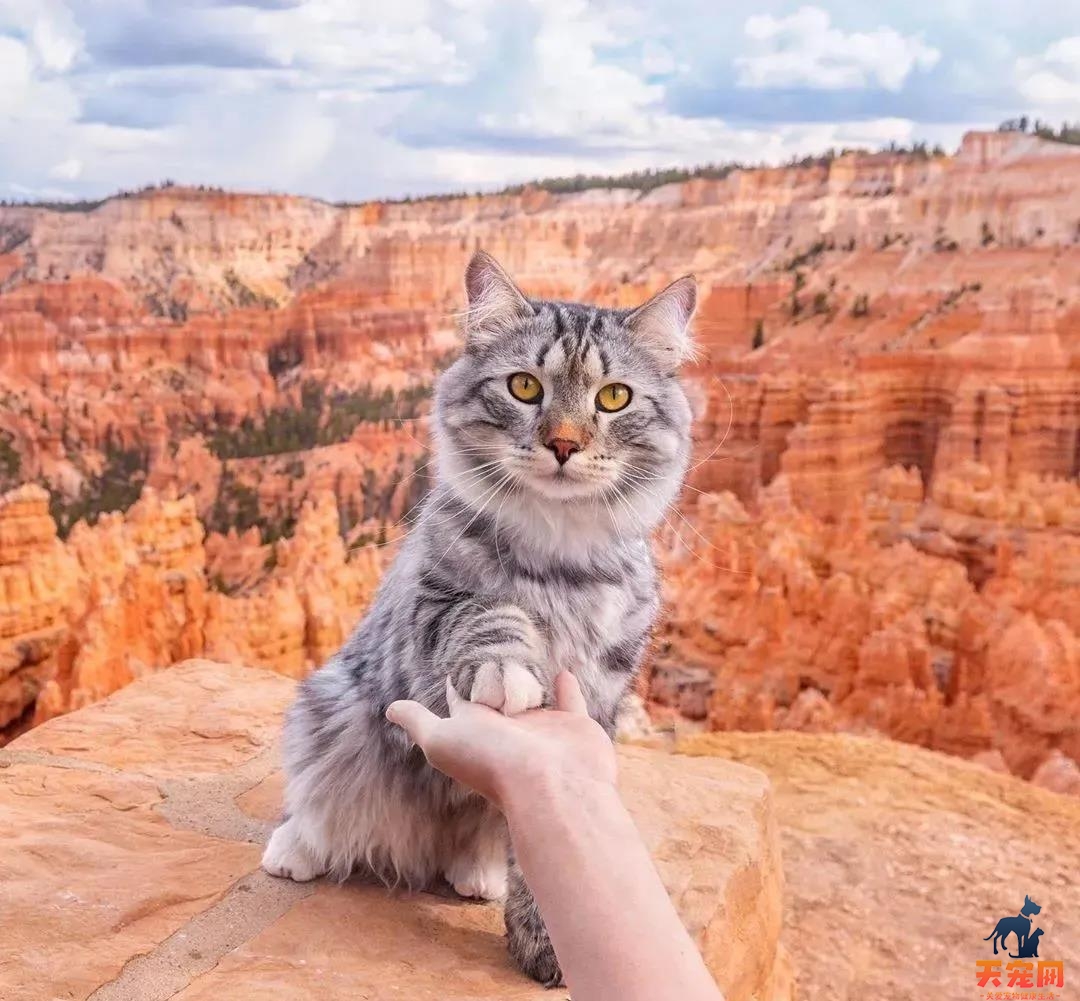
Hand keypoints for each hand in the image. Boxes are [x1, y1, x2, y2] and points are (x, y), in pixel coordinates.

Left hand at [386, 671, 615, 811]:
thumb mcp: (443, 740)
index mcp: (476, 729)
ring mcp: (541, 728)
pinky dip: (566, 686)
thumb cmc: (492, 762)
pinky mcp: (572, 726)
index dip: (455, 680)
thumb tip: (390, 709)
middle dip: (493, 673)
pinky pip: (569, 700)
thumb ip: (419, 723)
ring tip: (526, 650)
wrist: (551, 787)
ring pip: (533, 696)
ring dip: (529, 677)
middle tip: (490, 641)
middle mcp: (508, 730)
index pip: (460, 700)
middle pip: (497, 695)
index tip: (452, 657)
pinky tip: (563, 669)